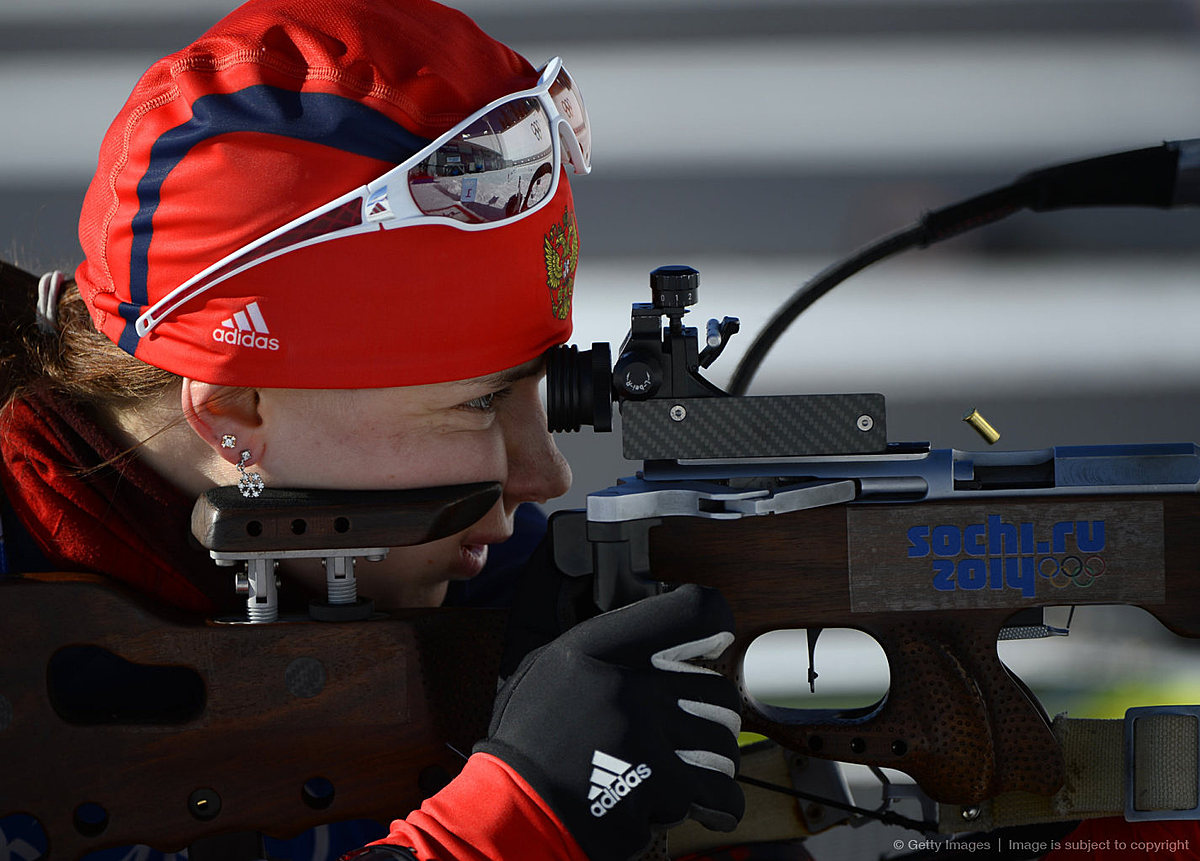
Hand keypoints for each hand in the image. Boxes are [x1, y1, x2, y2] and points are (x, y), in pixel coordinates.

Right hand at [475, 584, 743, 859]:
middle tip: (692, 729)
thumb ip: (602, 645)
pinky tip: (699, 803)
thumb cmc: (527, 742)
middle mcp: (628, 683)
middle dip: (713, 715)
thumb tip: (655, 634)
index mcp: (600, 647)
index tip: (716, 643)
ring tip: (687, 768)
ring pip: (723, 741)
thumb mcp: (548, 666)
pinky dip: (718, 803)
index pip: (691, 613)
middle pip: (717, 688)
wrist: (512, 809)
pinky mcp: (660, 786)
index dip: (716, 625)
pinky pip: (720, 791)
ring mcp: (647, 735)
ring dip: (712, 759)